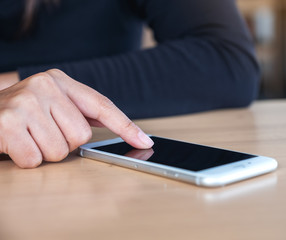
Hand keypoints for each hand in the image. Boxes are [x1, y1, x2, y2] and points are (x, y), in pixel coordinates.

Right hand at [0, 69, 153, 167]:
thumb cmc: (22, 113)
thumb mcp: (52, 104)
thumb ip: (82, 113)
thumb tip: (125, 131)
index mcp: (60, 81)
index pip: (102, 105)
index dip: (126, 125)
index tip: (144, 141)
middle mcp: (44, 86)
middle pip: (81, 136)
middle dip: (64, 143)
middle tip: (43, 132)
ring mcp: (25, 103)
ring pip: (60, 151)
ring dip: (44, 152)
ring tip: (29, 137)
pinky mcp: (7, 124)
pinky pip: (35, 160)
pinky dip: (27, 159)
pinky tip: (16, 144)